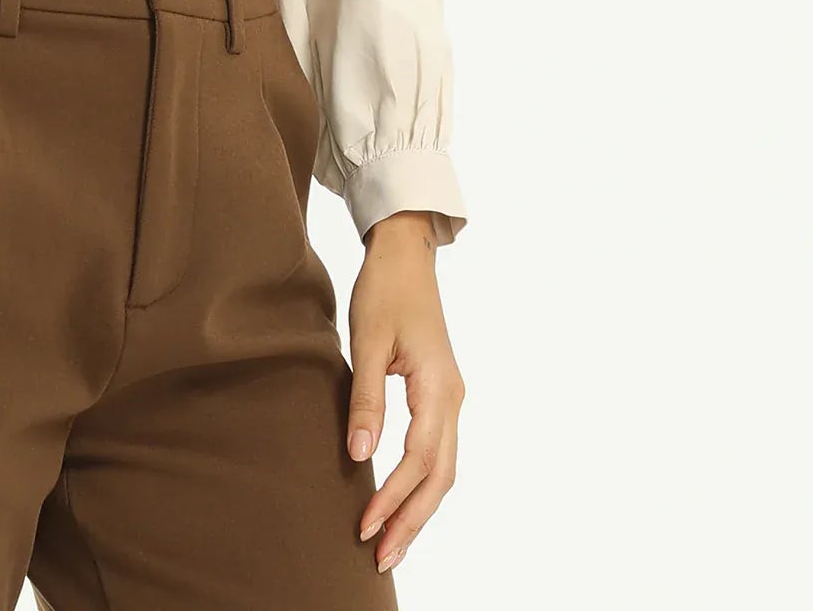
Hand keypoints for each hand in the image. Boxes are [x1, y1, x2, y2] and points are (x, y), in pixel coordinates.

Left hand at [346, 210, 463, 574]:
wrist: (405, 255)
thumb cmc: (384, 290)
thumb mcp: (367, 340)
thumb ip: (365, 398)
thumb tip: (359, 455)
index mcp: (439, 388)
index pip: (418, 459)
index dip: (393, 497)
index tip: (365, 526)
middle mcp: (454, 399)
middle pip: (440, 477)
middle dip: (412, 520)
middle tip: (380, 557)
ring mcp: (451, 399)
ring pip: (443, 470)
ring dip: (418, 508)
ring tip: (389, 542)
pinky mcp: (441, 396)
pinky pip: (437, 452)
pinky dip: (421, 483)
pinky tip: (400, 501)